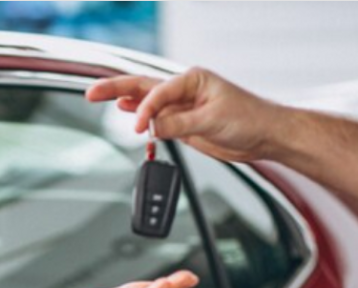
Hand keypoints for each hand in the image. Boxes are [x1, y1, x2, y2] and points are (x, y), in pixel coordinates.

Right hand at [85, 67, 283, 162]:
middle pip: (142, 87)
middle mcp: (184, 90)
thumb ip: (178, 124)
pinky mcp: (182, 123)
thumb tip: (152, 128)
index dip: (145, 111)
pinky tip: (124, 111)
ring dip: (122, 99)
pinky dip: (138, 114)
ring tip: (97, 96)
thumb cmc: (249, 119)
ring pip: (145, 101)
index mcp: (192, 80)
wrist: (265, 136)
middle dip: (116, 89)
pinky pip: (154, 118)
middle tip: (92, 93)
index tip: (140, 129)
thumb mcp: (211, 121)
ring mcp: (181, 107)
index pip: (157, 93)